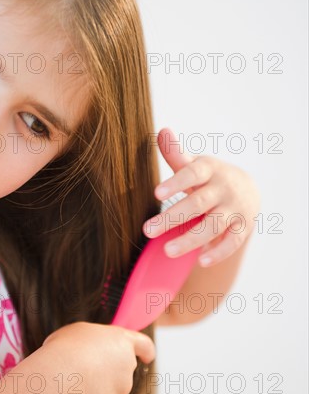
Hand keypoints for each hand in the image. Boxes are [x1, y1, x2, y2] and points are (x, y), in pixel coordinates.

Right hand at [43, 322, 154, 393]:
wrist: (62, 375)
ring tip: (72, 380)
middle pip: (121, 369)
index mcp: (122, 340)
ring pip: (107, 389)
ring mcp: (122, 387)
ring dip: (93, 387)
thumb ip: (94, 341)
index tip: (148, 357)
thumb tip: (91, 352)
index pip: (143, 345)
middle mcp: (128, 364)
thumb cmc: (67, 348)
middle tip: (82, 370)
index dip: (146, 350)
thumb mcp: (79, 333)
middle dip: (107, 372)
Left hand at [143, 128, 260, 266]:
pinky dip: (219, 252)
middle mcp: (223, 188)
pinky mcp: (243, 227)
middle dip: (172, 218)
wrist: (246, 191)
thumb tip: (162, 131)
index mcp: (209, 169)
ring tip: (168, 251)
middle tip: (148, 231)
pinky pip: (233, 242)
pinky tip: (202, 261)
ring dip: (191, 239)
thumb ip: (177, 155)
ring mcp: (235, 208)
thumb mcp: (195, 165)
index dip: (176, 183)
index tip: (156, 194)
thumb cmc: (209, 178)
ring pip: (213, 225)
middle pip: (198, 203)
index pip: (193, 174)